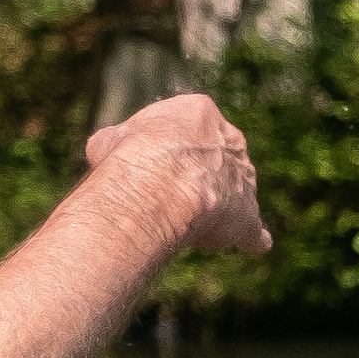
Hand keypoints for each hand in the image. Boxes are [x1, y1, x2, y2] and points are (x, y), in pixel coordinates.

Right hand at [90, 93, 269, 256]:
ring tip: (195, 223)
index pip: (190, 128)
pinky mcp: (248, 214)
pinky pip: (253, 228)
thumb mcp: (111, 140)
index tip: (152, 164)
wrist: (158, 186)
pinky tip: (254, 244)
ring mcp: (243, 178)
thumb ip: (118, 143)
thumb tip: (104, 150)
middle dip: (199, 176)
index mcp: (199, 113)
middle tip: (173, 195)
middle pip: (217, 159)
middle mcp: (230, 141)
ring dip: (219, 206)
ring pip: (236, 191)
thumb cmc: (131, 158)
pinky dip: (251, 237)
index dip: (169, 149)